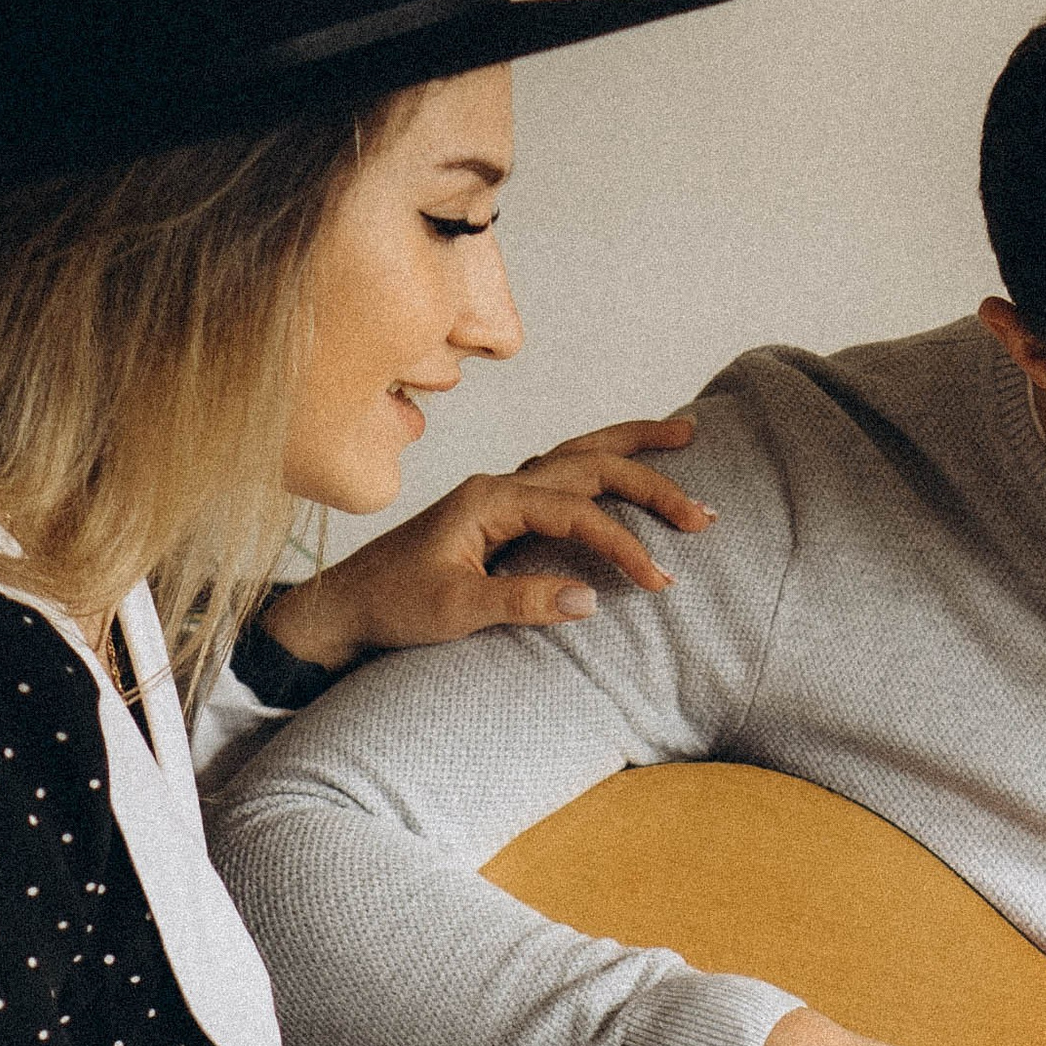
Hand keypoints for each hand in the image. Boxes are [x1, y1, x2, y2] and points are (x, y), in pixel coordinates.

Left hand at [258, 419, 710, 676]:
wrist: (342, 609)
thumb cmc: (389, 608)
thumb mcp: (453, 611)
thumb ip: (521, 602)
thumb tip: (591, 601)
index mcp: (489, 500)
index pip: (577, 513)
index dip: (623, 543)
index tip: (659, 580)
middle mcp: (499, 486)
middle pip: (589, 462)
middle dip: (651, 480)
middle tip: (704, 514)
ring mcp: (499, 494)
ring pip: (578, 456)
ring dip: (632, 448)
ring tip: (685, 434)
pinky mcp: (498, 512)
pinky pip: (564, 475)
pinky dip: (602, 465)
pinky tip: (623, 469)